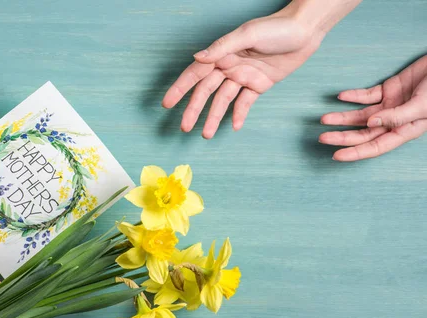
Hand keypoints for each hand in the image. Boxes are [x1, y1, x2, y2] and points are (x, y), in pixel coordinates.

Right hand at [162, 5, 324, 137]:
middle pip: (206, 92)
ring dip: (214, 117)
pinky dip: (239, 114)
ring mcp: (244, 76)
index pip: (195, 74)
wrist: (306, 31)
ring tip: (206, 134)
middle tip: (185, 127)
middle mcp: (229, 66)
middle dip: (194, 110)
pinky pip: (245, 102)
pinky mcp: (259, 84)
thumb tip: (197, 58)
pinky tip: (234, 126)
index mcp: (222, 53)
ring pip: (223, 101)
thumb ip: (222, 48)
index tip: (167, 103)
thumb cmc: (277, 27)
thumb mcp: (248, 35)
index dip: (180, 88)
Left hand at [320, 55, 426, 160]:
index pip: (376, 146)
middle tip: (322, 137)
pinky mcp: (389, 89)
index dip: (356, 153)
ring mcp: (390, 105)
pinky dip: (353, 96)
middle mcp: (394, 121)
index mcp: (405, 130)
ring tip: (324, 119)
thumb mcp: (422, 106)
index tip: (335, 156)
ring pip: (361, 115)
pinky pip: (367, 95)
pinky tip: (340, 96)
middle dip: (342, 136)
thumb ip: (397, 116)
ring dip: (342, 117)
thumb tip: (370, 124)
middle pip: (363, 133)